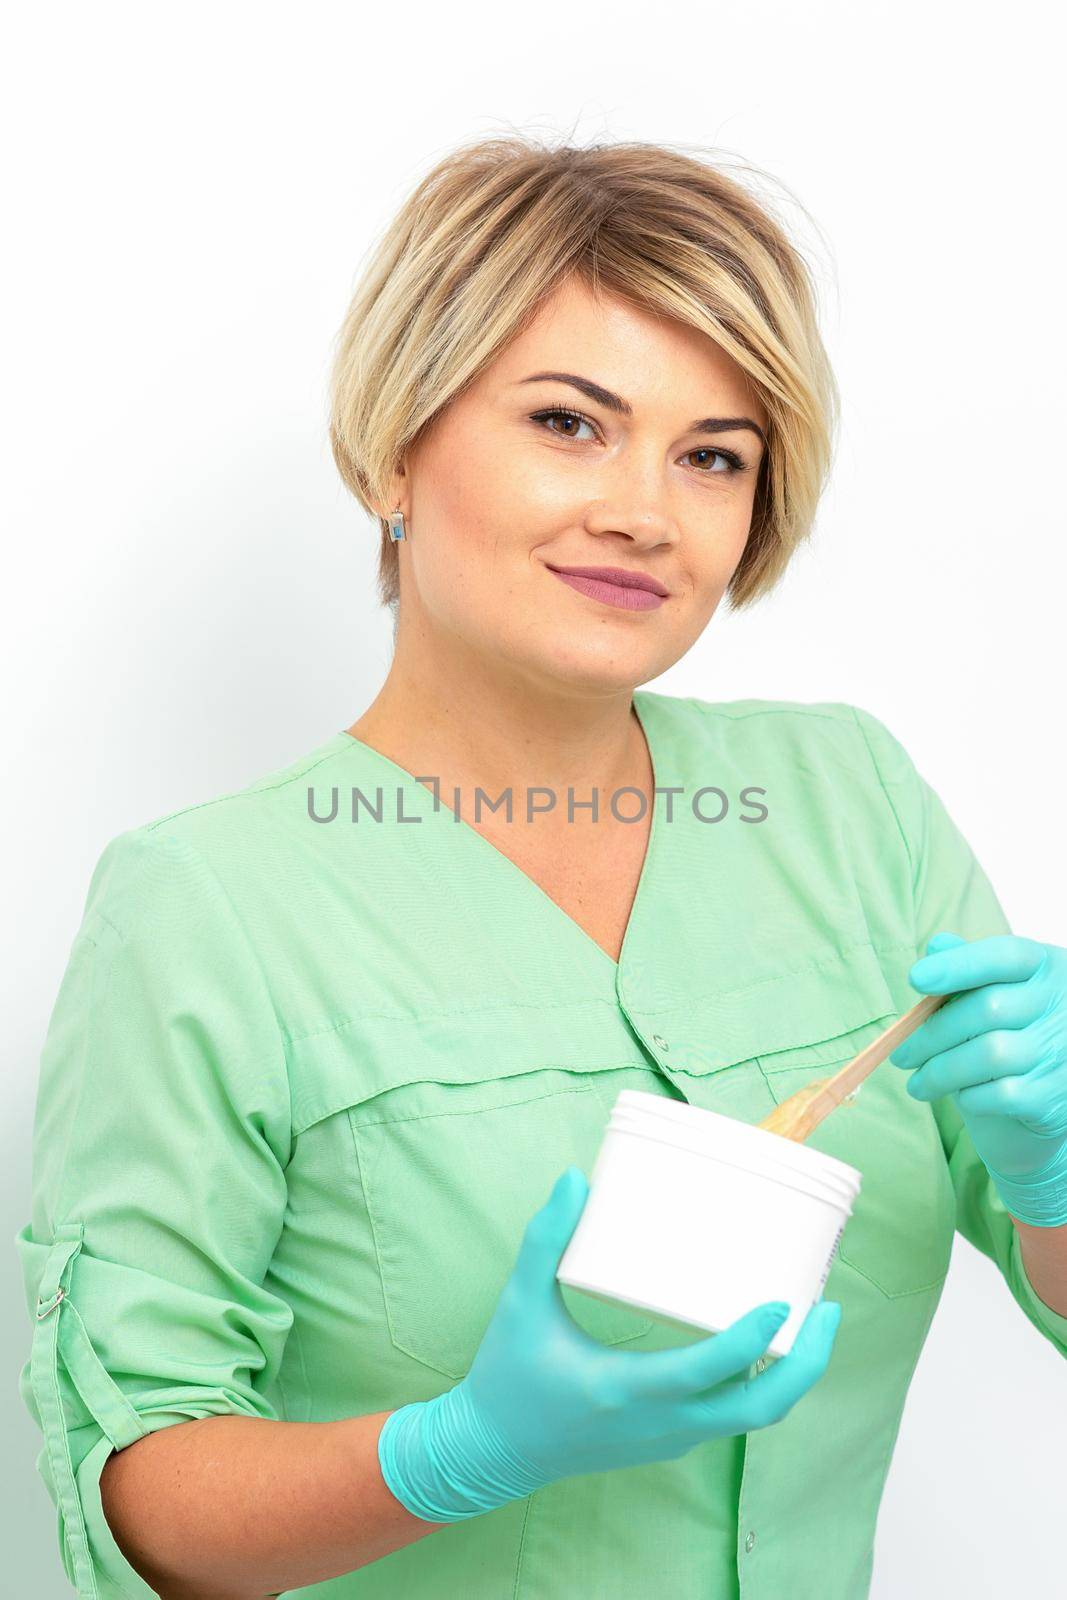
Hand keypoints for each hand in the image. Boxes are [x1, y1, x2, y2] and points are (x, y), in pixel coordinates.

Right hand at [377, 1165, 842, 1521]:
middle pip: (760, 1409)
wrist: (493, 1452)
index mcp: (626, 1391)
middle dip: (807, 1363)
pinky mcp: (671, 1440)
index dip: (752, 1339)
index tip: (782, 1299)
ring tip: (811, 1317)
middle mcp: (661, 1425)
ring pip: (755, 1417)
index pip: (708, 1373)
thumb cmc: (507, 1375)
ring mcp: (671, 1439)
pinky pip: (734, 1416)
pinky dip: (764, 1382)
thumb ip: (546, 1240)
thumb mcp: (520, 1303)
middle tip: (827, 1308)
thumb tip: (574, 1176)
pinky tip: (768, 1341)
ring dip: (792, 1373)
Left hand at [890, 931, 1066, 1226]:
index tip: (916, 979)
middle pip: (987, 1008)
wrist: (1052, 1088)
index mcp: (1046, 968)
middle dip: (933, 1034)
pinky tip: (959, 1096)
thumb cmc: (1017, 1027)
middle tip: (901, 1054)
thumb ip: (971, 966)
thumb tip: (937, 946)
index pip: (1005, 955)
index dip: (958, 964)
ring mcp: (1062, 1050)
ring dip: (940, 1072)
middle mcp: (1061, 1004)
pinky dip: (970, 1096)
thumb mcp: (1004, 988)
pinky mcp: (1055, 1095)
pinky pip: (1001, 1094)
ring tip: (917, 1083)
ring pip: (990, 1054)